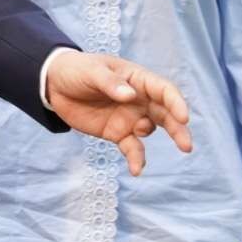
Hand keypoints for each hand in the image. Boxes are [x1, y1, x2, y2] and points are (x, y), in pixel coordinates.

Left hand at [41, 51, 193, 175]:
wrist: (55, 84)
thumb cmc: (78, 70)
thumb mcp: (91, 71)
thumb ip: (110, 83)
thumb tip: (130, 96)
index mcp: (138, 79)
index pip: (164, 90)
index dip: (176, 103)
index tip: (183, 118)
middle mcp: (139, 99)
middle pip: (165, 114)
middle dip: (178, 129)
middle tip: (186, 145)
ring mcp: (130, 117)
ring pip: (150, 131)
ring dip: (148, 139)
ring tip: (135, 141)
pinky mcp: (117, 133)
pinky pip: (132, 148)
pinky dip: (136, 159)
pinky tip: (136, 170)